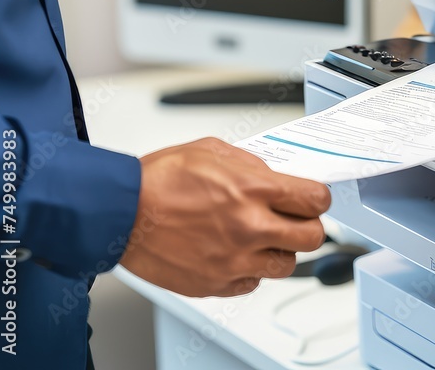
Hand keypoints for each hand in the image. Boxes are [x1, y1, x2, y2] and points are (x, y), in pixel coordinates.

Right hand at [119, 138, 329, 296]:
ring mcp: (234, 260)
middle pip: (313, 237)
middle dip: (307, 226)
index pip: (316, 200)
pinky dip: (249, 271)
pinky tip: (234, 253)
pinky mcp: (216, 284)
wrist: (118, 212)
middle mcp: (249, 228)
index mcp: (252, 190)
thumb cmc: (158, 180)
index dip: (317, 198)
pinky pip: (252, 284)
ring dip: (279, 250)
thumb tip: (275, 176)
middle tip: (293, 220)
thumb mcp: (213, 151)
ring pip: (286, 265)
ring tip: (259, 237)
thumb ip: (252, 165)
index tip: (310, 199)